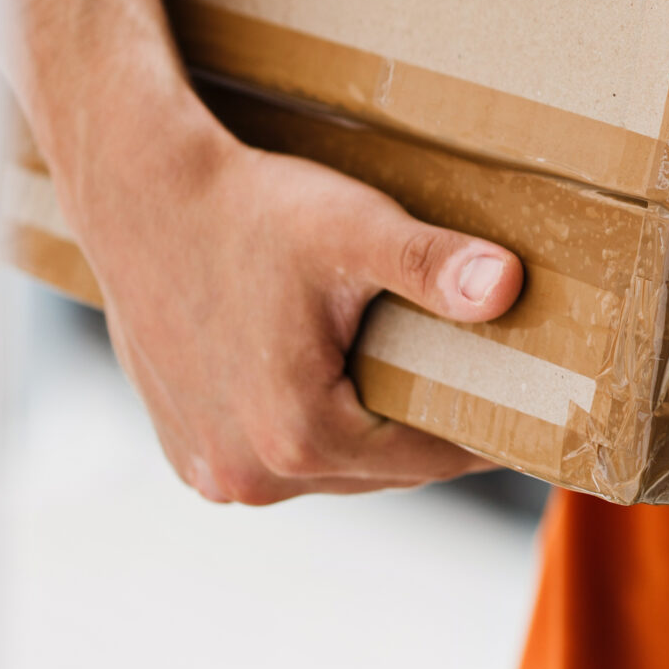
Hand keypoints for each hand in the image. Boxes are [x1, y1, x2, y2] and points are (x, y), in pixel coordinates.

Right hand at [67, 114, 523, 505]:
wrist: (142, 194)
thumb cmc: (249, 211)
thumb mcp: (356, 231)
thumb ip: (434, 266)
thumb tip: (507, 287)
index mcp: (299, 436)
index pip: (430, 458)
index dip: (483, 430)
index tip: (526, 409)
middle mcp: (248, 474)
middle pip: (381, 469)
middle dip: (426, 429)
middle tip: (476, 384)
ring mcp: (209, 468)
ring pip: (330, 467)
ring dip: (369, 431)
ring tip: (408, 377)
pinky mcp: (184, 448)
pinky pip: (275, 456)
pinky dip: (311, 427)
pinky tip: (333, 378)